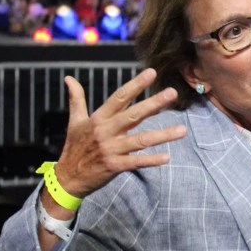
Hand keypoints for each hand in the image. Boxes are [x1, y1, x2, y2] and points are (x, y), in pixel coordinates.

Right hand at [53, 68, 186, 200]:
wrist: (67, 177)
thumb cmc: (74, 147)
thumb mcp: (74, 121)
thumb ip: (76, 98)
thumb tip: (69, 78)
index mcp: (99, 118)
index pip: (119, 97)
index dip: (136, 84)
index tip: (152, 73)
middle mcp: (105, 131)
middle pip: (133, 114)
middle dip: (154, 103)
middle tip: (172, 93)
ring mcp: (110, 149)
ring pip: (141, 140)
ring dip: (163, 135)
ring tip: (182, 130)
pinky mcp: (114, 166)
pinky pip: (136, 162)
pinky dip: (151, 160)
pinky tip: (167, 157)